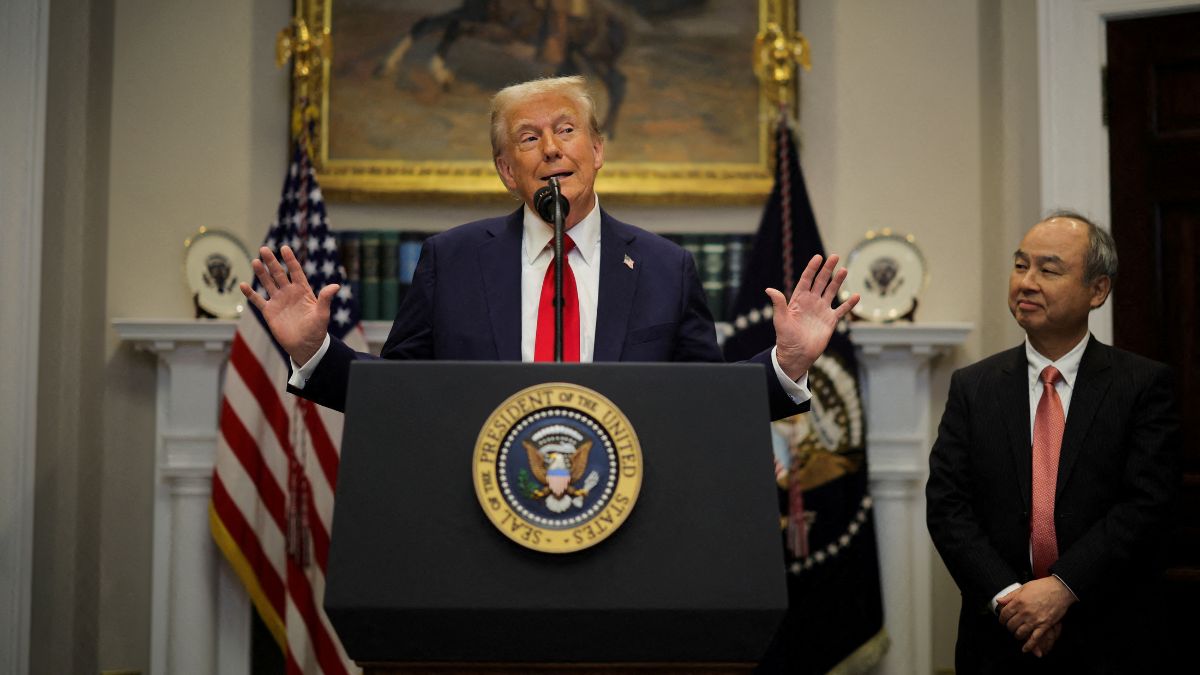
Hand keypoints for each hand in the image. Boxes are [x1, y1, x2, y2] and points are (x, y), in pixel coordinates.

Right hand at [240, 245, 337, 364]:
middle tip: (264, 249)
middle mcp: (289, 293)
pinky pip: (258, 300)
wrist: (305, 346)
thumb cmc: (317, 330)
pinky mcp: (269, 311)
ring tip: (255, 261)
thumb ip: (325, 299)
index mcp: (303, 291)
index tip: (284, 248)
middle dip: (272, 262)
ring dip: (261, 273)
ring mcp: (278, 301)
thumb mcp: (322, 314)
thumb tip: (336, 286)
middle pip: (278, 274)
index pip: (295, 271)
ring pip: (268, 283)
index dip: (290, 260)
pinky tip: (243, 285)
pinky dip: (250, 293)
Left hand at [767, 254, 859, 379]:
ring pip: (831, 291)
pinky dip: (849, 304)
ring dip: (838, 281)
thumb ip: (778, 304)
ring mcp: (821, 310)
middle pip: (820, 282)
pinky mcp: (830, 321)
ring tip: (844, 270)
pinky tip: (856, 296)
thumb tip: (769, 289)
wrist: (797, 355)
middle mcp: (811, 302)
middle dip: (827, 269)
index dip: (812, 268)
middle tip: (835, 256)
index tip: (818, 257)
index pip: (806, 279)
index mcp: (798, 300)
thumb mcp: (780, 320)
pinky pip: (842, 310)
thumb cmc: (786, 338)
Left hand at [996, 577, 1075, 653]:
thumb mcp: (1023, 587)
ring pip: (1020, 633)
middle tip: (1011, 627)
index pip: (1004, 614)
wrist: (1060, 589)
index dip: (1002, 619)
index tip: (1003, 621)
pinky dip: (1029, 646)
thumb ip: (1010, 596)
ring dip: (1017, 635)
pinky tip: (1025, 649)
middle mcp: (1025, 612)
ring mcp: (1034, 620)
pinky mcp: (1044, 626)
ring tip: (1018, 634)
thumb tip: (999, 601)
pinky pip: (1034, 639)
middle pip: (1011, 625)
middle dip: (1009, 628)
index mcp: (1018, 602)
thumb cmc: (1042, 587)